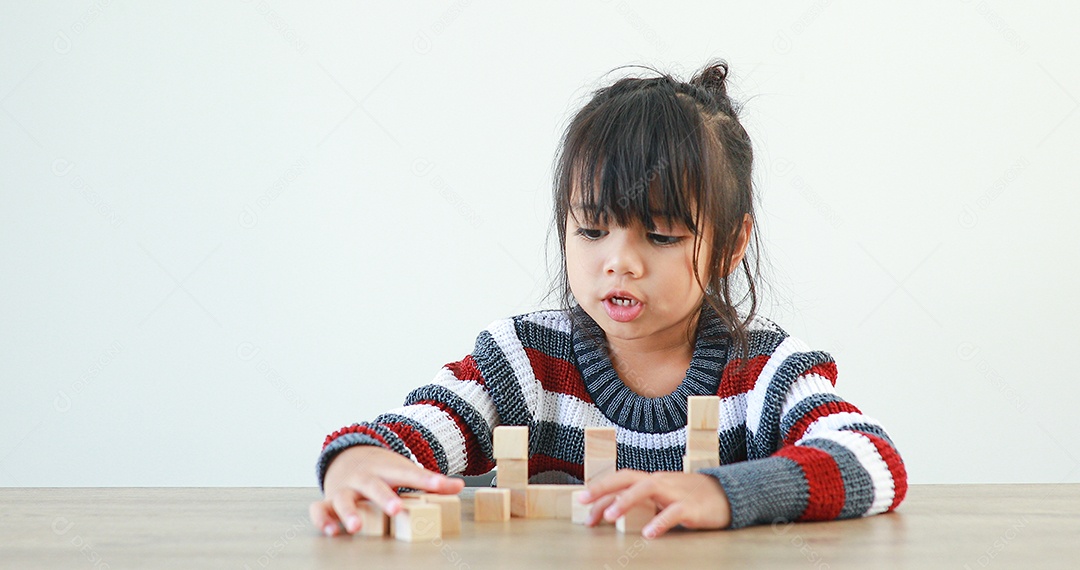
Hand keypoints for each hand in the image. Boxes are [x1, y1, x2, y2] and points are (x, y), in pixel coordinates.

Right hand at [309, 445, 463, 536]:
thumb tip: (458, 486)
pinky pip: (320, 510)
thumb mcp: (404, 470)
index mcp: (386, 468)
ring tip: (357, 527)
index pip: (408, 472)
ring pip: (344, 499)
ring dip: (349, 512)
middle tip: (395, 509)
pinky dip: (323, 520)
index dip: (426, 479)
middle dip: (384, 497)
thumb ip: (429, 480)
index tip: (442, 484)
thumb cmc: (382, 469)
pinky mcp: (329, 501)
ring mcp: (344, 489)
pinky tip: (332, 532)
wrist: (348, 457)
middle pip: (373, 485)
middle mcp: (364, 478)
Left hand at [577, 470, 731, 537]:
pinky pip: (674, 513)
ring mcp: (676, 492)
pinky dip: (660, 522)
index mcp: (652, 481)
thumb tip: (611, 511)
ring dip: (625, 501)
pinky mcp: (692, 507)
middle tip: (584, 502)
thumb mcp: (664, 498)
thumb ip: (642, 503)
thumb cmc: (691, 498)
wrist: (728, 494)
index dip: (600, 490)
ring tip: (608, 517)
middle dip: (604, 488)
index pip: (621, 481)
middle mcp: (660, 482)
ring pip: (646, 489)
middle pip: (627, 478)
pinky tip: (648, 533)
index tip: (582, 503)